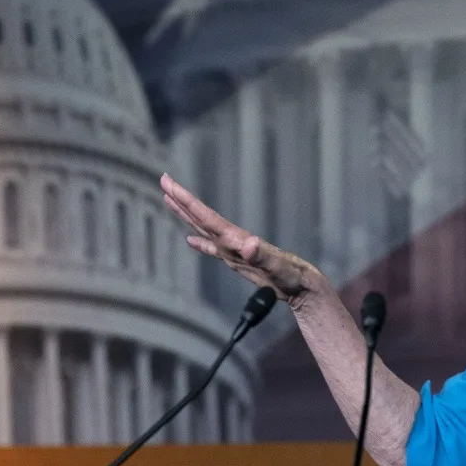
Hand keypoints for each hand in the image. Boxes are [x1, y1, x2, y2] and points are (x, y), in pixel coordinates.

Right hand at [160, 173, 316, 301]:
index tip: (170, 184)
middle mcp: (231, 240)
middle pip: (201, 216)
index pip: (205, 216)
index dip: (186, 200)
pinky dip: (199, 242)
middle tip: (164, 180)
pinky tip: (191, 240)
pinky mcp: (236, 260)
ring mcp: (232, 249)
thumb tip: (248, 243)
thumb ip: (261, 256)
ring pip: (203, 227)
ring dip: (186, 214)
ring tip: (170, 200)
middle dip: (182, 199)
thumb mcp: (276, 268)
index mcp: (235, 239)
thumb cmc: (291, 276)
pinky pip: (211, 247)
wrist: (301, 284)